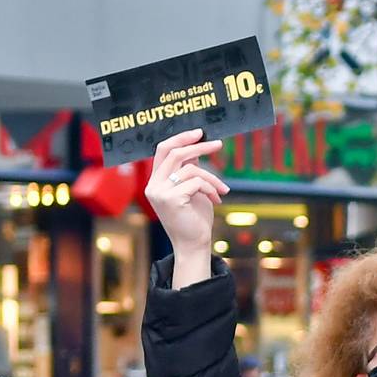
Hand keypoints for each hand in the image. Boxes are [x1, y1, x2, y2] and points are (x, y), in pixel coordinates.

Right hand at [142, 130, 227, 285]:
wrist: (194, 244)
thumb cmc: (195, 218)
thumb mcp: (192, 189)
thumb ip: (189, 170)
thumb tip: (196, 148)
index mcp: (156, 181)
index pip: (162, 150)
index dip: (180, 138)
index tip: (199, 132)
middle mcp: (153, 186)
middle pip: (175, 153)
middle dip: (199, 146)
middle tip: (218, 144)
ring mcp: (160, 192)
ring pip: (191, 169)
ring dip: (212, 178)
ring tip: (223, 190)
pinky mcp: (171, 199)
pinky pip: (197, 182)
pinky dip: (211, 188)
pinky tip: (217, 199)